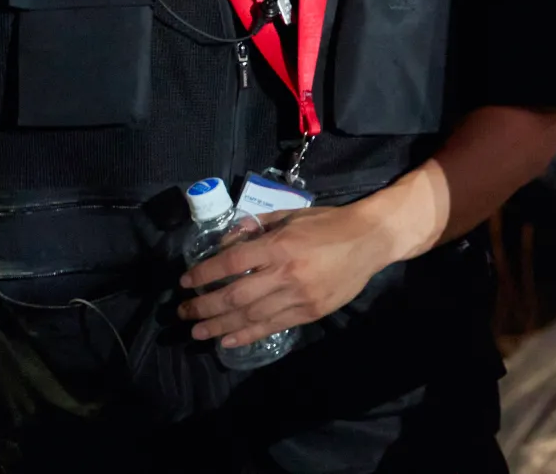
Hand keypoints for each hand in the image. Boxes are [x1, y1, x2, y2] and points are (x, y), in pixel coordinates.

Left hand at [179, 204, 397, 346]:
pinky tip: (227, 340)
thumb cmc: (329, 224)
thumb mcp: (292, 215)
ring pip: (250, 315)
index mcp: (280, 245)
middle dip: (204, 306)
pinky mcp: (310, 312)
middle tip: (183, 312)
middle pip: (235, 295)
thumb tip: (226, 243)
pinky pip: (272, 326)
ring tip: (197, 332)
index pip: (232, 263)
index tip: (185, 281)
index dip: (204, 273)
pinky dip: (247, 335)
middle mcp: (286, 273)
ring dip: (219, 326)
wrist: (371, 240)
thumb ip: (258, 227)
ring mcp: (299, 295)